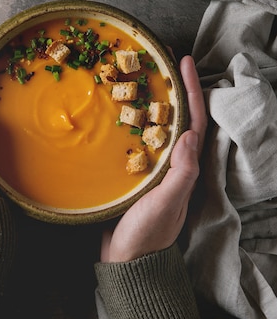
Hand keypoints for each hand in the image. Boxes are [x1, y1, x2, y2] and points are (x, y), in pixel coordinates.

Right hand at [100, 55, 206, 262]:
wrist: (126, 258)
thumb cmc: (147, 233)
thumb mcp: (166, 203)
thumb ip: (182, 172)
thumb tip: (190, 134)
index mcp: (186, 167)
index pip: (194, 121)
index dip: (191, 90)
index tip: (183, 62)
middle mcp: (174, 162)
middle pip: (179, 116)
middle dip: (175, 87)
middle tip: (163, 60)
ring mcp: (156, 166)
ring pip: (159, 124)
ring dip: (155, 98)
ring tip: (144, 74)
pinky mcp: (137, 171)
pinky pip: (140, 137)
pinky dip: (135, 118)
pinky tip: (123, 108)